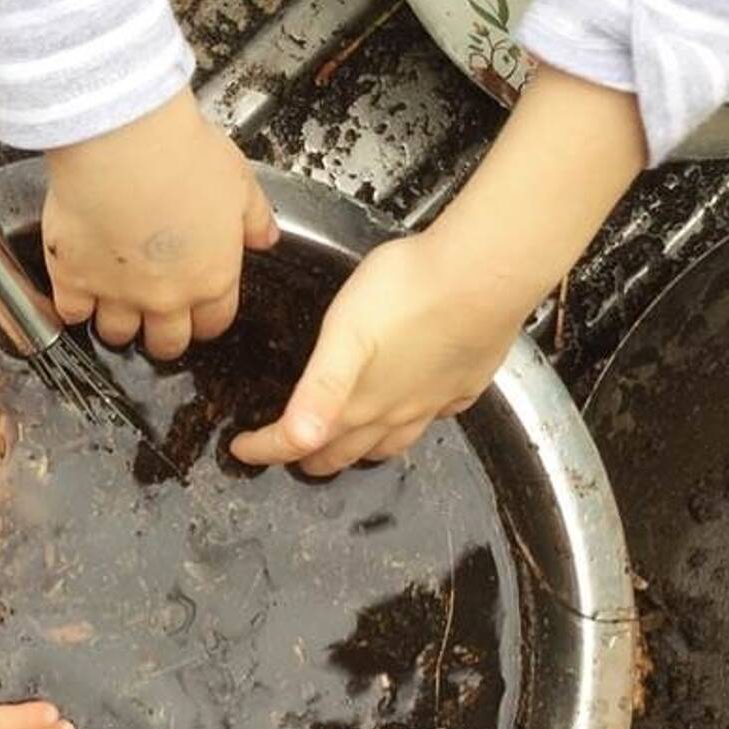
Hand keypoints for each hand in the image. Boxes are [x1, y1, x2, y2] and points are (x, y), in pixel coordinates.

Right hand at [43, 89, 277, 360]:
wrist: (122, 141)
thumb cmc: (181, 153)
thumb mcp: (239, 181)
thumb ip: (255, 217)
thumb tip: (265, 237)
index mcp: (211, 276)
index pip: (214, 324)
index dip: (205, 320)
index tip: (198, 313)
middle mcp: (166, 296)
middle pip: (166, 345)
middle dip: (163, 336)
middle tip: (154, 314)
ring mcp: (117, 293)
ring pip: (117, 335)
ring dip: (117, 324)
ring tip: (113, 301)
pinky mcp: (74, 279)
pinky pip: (71, 313)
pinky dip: (72, 307)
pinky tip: (75, 295)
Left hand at [228, 229, 521, 475]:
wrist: (486, 272)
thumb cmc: (411, 293)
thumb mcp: (344, 336)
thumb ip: (319, 390)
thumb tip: (293, 439)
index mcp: (358, 404)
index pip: (299, 441)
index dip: (265, 449)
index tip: (241, 449)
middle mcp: (395, 412)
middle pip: (344, 453)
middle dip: (311, 456)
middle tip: (291, 449)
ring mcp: (433, 400)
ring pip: (390, 443)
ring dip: (362, 449)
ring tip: (345, 442)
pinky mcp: (465, 381)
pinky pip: (437, 414)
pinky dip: (418, 421)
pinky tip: (419, 406)